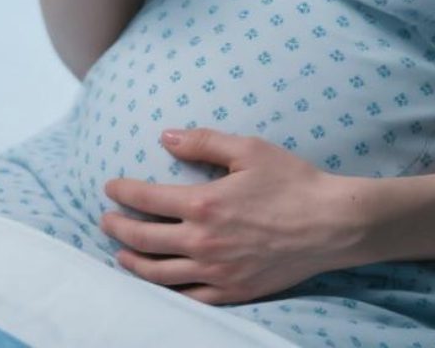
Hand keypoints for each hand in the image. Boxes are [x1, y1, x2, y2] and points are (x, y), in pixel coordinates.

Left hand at [101, 129, 355, 304]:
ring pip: (159, 274)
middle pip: (145, 239)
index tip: (109, 187)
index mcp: (204, 204)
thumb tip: (165, 136)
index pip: (148, 200)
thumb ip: (203, 142)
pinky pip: (187, 298)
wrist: (329, 224)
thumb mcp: (248, 149)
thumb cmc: (291, 181)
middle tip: (104, 220)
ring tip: (121, 253)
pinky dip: (165, 291)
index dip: (123, 193)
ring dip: (133, 262)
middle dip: (119, 228)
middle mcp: (203, 243)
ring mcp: (215, 272)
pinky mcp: (231, 292)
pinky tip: (157, 283)